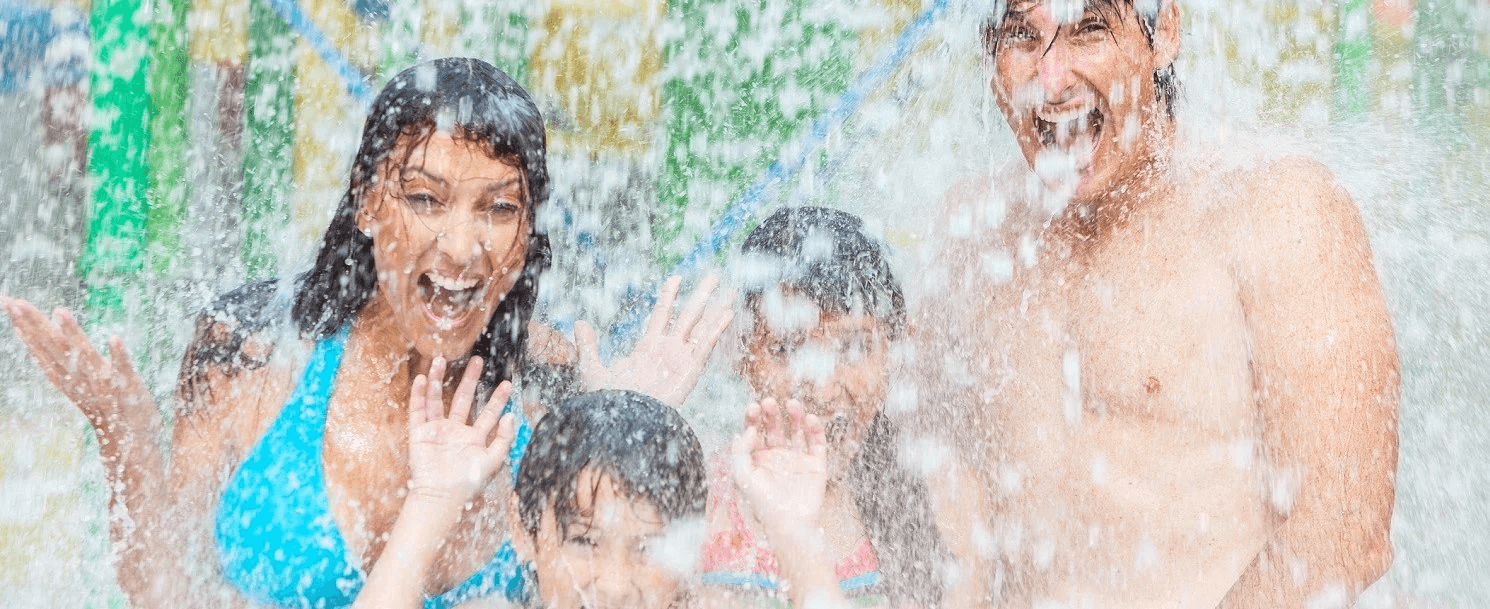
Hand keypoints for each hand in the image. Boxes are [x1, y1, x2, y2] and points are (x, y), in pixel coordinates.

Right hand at [2, 297, 159, 460]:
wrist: (129, 443)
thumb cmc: (104, 408)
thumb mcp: (74, 383)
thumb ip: (55, 360)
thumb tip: (27, 335)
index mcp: (67, 378)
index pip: (41, 349)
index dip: (25, 327)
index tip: (9, 304)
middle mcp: (80, 379)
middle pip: (54, 348)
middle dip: (35, 324)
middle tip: (15, 302)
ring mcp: (104, 383)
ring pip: (84, 356)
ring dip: (72, 334)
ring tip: (59, 310)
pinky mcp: (128, 387)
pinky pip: (123, 370)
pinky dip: (118, 355)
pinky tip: (113, 337)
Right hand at [407, 356, 516, 505]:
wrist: (441, 496)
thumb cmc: (468, 483)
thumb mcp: (494, 461)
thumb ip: (505, 438)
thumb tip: (512, 416)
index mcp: (474, 439)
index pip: (488, 413)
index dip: (498, 399)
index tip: (508, 383)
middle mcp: (455, 432)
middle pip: (463, 399)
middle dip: (470, 380)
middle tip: (477, 360)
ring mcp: (437, 431)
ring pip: (437, 400)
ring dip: (438, 380)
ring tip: (440, 359)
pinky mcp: (419, 434)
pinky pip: (418, 411)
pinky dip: (418, 395)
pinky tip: (421, 379)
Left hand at [575, 274, 733, 407]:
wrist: (623, 422)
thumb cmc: (608, 403)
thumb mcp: (592, 370)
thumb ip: (588, 346)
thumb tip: (578, 322)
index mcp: (648, 348)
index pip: (662, 314)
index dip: (670, 296)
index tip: (676, 278)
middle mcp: (668, 350)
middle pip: (688, 315)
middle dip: (701, 295)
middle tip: (714, 277)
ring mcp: (681, 359)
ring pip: (701, 327)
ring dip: (715, 308)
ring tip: (729, 291)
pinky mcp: (690, 370)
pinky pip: (705, 345)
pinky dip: (717, 328)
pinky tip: (728, 312)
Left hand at [730, 398, 828, 535]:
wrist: (790, 524)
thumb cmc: (763, 503)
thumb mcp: (743, 476)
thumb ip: (740, 450)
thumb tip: (749, 429)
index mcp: (758, 458)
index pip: (754, 431)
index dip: (753, 417)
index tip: (754, 406)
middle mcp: (777, 456)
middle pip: (774, 427)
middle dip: (771, 413)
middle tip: (769, 402)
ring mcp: (797, 459)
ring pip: (796, 430)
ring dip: (794, 415)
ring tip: (791, 403)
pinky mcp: (816, 464)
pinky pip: (817, 442)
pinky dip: (815, 429)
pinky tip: (809, 418)